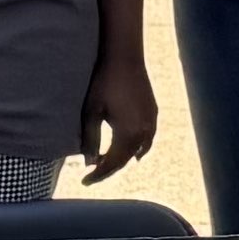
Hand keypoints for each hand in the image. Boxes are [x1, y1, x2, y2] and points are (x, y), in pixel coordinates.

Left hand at [82, 55, 158, 182]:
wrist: (125, 58)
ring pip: (138, 151)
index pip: (112, 164)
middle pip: (125, 160)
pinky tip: (129, 149)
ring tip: (107, 162)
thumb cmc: (104, 83)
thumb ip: (90, 140)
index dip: (98, 175)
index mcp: (128, 135)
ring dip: (122, 159)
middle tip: (93, 174)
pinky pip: (147, 139)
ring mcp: (152, 123)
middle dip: (109, 168)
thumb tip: (89, 162)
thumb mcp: (92, 113)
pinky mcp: (154, 113)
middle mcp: (144, 133)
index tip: (84, 181)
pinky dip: (136, 148)